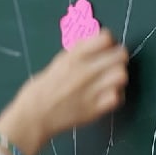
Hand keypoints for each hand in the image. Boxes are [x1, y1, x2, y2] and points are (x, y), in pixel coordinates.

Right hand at [0, 30, 129, 154]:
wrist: (33, 116)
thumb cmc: (43, 87)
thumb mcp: (59, 61)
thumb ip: (80, 51)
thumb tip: (98, 40)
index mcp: (74, 57)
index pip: (106, 38)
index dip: (108, 42)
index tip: (104, 48)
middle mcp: (85, 71)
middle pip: (120, 55)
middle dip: (117, 58)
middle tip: (111, 65)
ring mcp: (91, 91)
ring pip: (122, 75)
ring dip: (118, 76)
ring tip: (109, 81)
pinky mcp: (95, 109)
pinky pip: (118, 97)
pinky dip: (114, 95)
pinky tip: (106, 96)